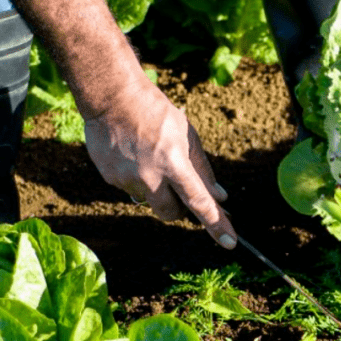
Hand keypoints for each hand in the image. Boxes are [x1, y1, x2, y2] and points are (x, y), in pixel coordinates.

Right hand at [83, 81, 237, 249]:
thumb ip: (203, 170)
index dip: (216, 224)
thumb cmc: (156, 113)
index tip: (229, 243)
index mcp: (174, 163)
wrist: (112, 98)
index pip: (199, 202)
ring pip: (149, 200)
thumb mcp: (187, 136)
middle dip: (179, 209)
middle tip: (180, 189)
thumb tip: (220, 197)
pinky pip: (130, 189)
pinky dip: (136, 178)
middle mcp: (150, 176)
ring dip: (155, 189)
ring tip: (149, 158)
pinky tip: (132, 155)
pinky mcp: (110, 179)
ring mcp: (127, 179)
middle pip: (171, 213)